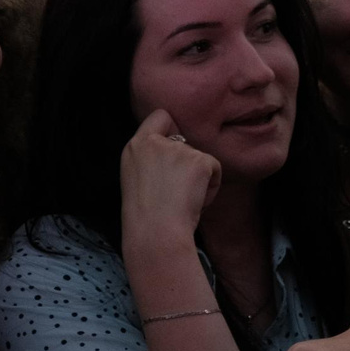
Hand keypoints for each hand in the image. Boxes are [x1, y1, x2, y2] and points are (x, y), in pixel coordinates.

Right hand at [119, 109, 219, 250]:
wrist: (155, 234)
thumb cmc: (148, 218)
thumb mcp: (138, 179)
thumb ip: (153, 161)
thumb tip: (178, 157)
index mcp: (134, 147)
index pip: (160, 117)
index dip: (172, 130)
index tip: (172, 153)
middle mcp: (153, 142)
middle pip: (185, 140)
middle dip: (187, 163)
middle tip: (176, 190)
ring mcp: (177, 150)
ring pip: (200, 158)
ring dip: (198, 179)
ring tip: (182, 201)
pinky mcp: (199, 160)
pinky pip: (215, 169)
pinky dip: (211, 187)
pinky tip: (195, 202)